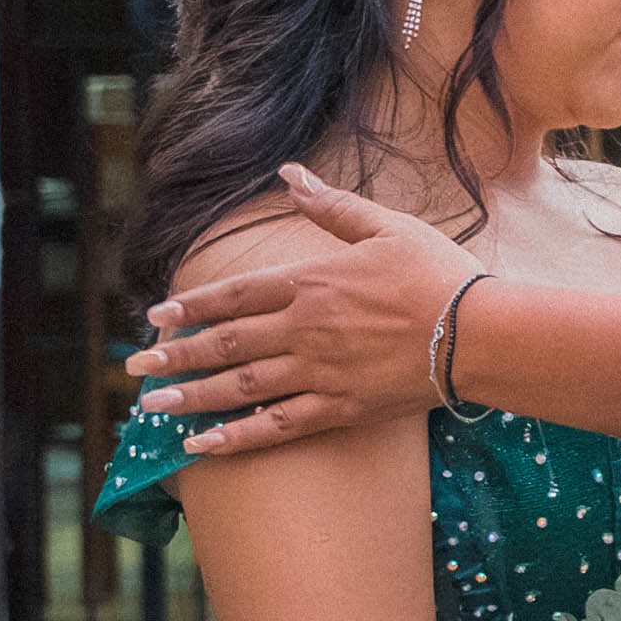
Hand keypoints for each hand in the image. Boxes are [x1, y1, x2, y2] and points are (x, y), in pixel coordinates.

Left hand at [127, 167, 478, 453]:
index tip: (156, 316)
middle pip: (225, 343)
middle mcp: (304, 329)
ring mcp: (320, 372)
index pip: (235, 294)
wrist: (484, 334)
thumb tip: (290, 172)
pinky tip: (203, 447)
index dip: (191, 305)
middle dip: (176, 355)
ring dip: (192, 396)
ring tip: (153, 406)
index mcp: (312, 283)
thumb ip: (333, 206)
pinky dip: (237, 439)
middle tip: (136, 365)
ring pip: (240, 387)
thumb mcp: (387, 228)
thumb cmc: (440, 275)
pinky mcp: (341, 408)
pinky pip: (278, 426)